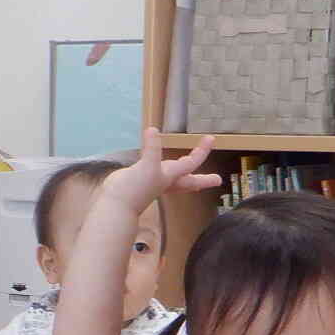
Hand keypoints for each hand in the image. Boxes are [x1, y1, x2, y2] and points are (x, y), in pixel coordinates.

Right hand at [105, 128, 219, 212]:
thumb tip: (153, 130)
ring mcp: (155, 181)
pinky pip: (157, 172)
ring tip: (192, 172)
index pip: (191, 163)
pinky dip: (160, 166)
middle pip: (190, 180)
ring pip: (175, 178)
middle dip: (203, 179)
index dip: (202, 151)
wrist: (117, 204)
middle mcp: (167, 180)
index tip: (211, 138)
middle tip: (217, 180)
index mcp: (171, 176)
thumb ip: (152, 148)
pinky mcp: (143, 180)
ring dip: (185, 175)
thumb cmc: (136, 188)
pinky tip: (159, 165)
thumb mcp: (147, 166)